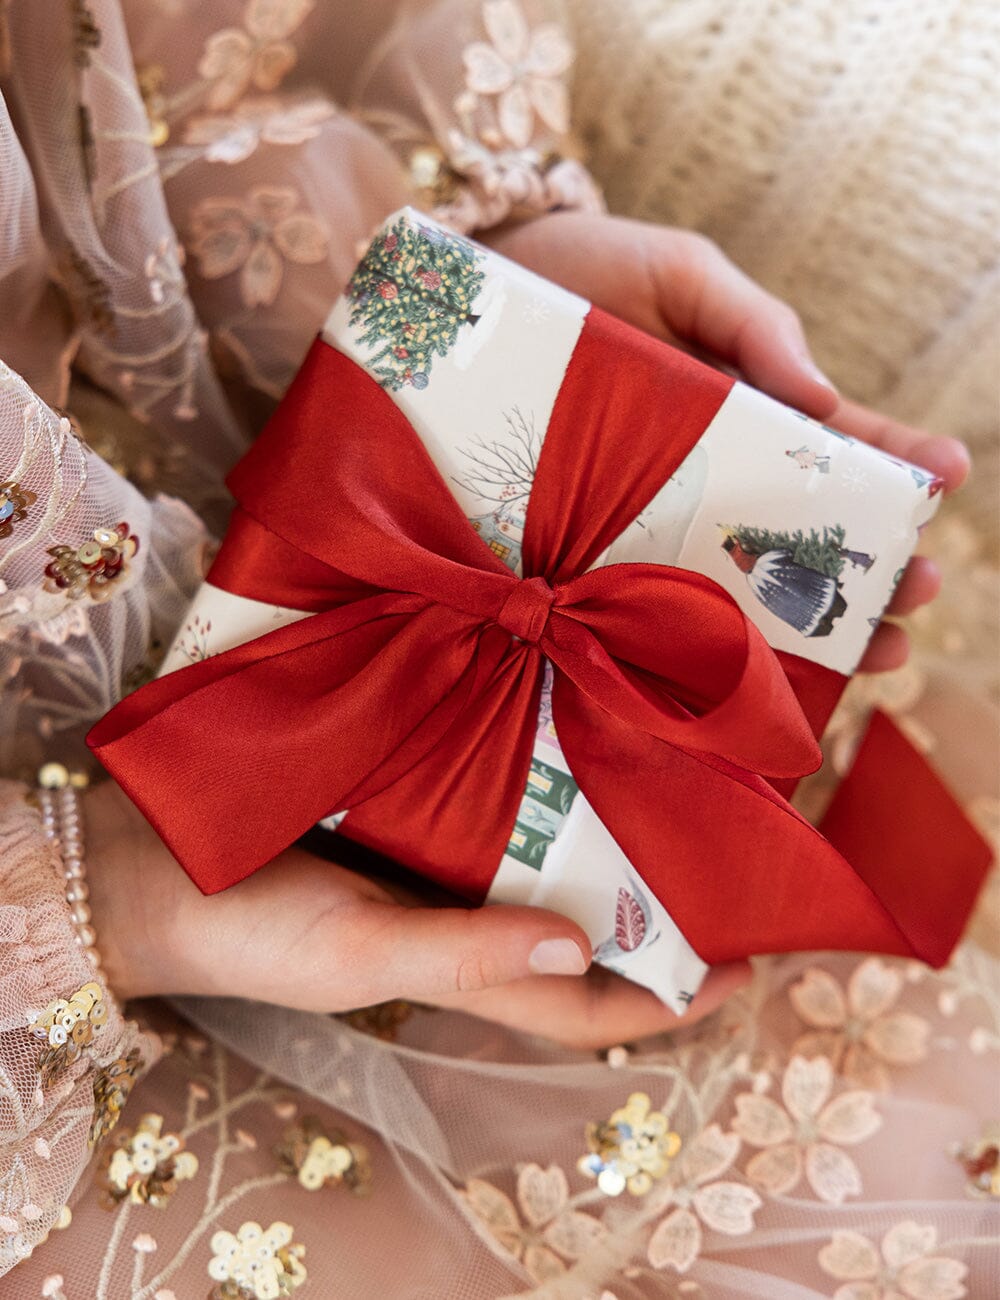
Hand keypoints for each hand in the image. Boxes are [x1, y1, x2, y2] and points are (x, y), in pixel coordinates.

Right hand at [85, 780, 748, 1049]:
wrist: (156, 854)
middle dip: (660, 913)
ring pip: (551, 854)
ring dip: (615, 835)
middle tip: (734, 860)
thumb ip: (459, 956)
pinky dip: (545, 777)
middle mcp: (469, 911)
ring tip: (680, 786)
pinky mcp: (415, 800)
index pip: (586, 1009)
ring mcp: (444, 853)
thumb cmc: (251, 923)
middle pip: (586, 927)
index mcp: (462, 969)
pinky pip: (499, 793)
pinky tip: (577, 728)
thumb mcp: (356, 951)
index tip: (749, 965)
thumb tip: (578, 953)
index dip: (669, 1002)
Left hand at [483, 211, 969, 671]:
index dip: (894, 464)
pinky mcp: (592, 539)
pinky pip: (652, 590)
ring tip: (877, 649)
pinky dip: (701, 634)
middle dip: (869, 564)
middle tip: (920, 590)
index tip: (946, 479)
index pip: (835, 445)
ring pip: (742, 577)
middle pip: (803, 530)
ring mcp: (656, 511)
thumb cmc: (591, 268)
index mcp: (746, 406)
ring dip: (812, 618)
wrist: (477, 296)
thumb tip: (825, 402)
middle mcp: (710, 470)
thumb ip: (755, 323)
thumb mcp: (684, 274)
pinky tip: (754, 670)